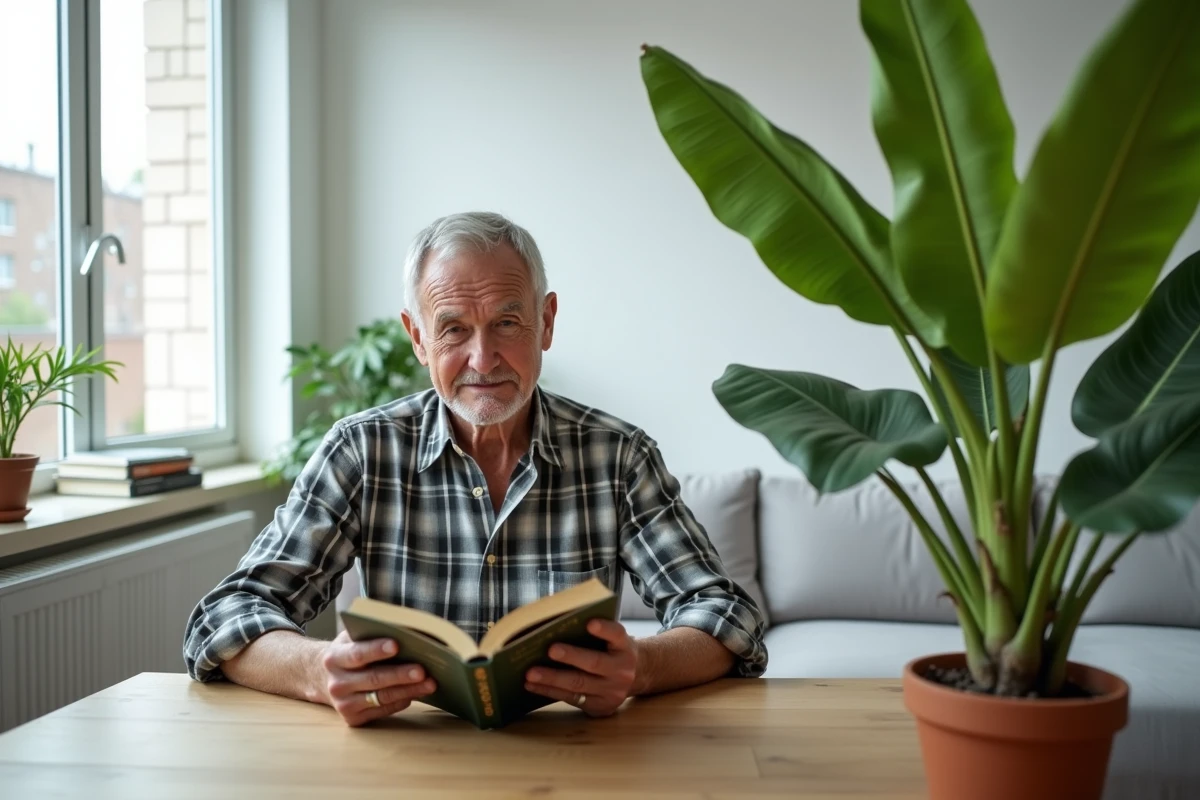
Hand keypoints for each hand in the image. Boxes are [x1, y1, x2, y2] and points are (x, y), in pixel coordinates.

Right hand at [317, 630, 436, 726]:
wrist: (323, 678)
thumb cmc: (348, 652)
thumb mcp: (352, 638)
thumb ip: (372, 633)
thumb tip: (408, 630)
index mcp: (334, 658)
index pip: (357, 654)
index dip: (376, 650)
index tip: (396, 644)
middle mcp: (337, 683)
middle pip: (373, 679)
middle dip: (400, 675)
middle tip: (422, 670)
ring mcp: (344, 704)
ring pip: (381, 697)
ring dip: (408, 690)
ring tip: (430, 683)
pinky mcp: (353, 719)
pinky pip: (383, 710)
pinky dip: (401, 701)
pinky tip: (416, 693)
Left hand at [524, 619, 638, 716]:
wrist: (636, 677)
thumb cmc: (612, 651)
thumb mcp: (612, 640)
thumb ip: (594, 634)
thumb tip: (554, 627)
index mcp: (624, 646)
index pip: (617, 634)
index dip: (604, 629)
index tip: (590, 623)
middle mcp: (622, 670)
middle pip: (595, 663)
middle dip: (571, 656)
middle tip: (550, 650)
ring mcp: (612, 691)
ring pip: (579, 684)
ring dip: (552, 678)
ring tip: (531, 673)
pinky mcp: (600, 706)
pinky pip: (571, 698)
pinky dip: (549, 691)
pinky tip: (532, 685)